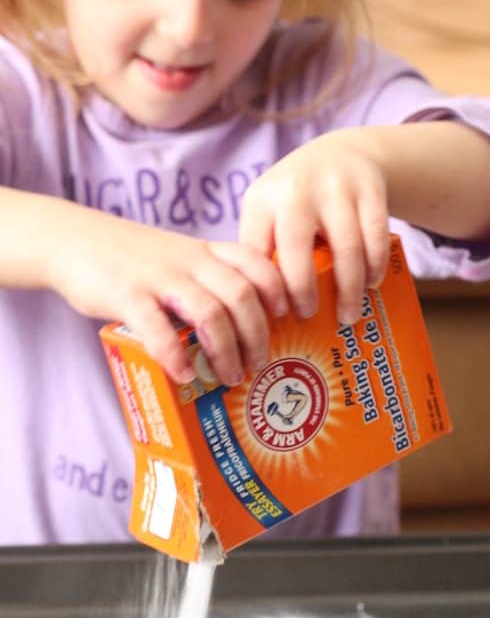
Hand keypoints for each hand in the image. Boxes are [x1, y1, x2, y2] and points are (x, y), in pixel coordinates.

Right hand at [47, 208, 287, 385]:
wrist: (74, 239)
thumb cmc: (134, 260)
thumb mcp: (179, 259)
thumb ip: (207, 282)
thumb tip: (241, 331)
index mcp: (206, 251)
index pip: (257, 263)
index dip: (279, 290)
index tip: (286, 317)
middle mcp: (189, 261)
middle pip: (242, 295)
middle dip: (258, 336)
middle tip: (259, 365)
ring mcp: (159, 277)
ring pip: (210, 313)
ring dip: (226, 352)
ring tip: (229, 377)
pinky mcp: (127, 294)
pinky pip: (158, 328)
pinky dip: (175, 355)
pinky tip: (183, 375)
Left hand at [239, 131, 389, 324]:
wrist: (342, 153)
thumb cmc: (298, 200)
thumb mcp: (270, 211)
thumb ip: (263, 249)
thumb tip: (260, 310)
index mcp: (262, 201)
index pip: (257, 252)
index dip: (266, 287)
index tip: (277, 315)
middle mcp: (295, 190)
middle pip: (296, 251)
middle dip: (303, 291)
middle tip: (309, 316)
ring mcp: (334, 187)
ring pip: (346, 249)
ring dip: (348, 289)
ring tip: (348, 314)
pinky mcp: (369, 188)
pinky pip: (376, 237)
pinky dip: (375, 267)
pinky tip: (371, 285)